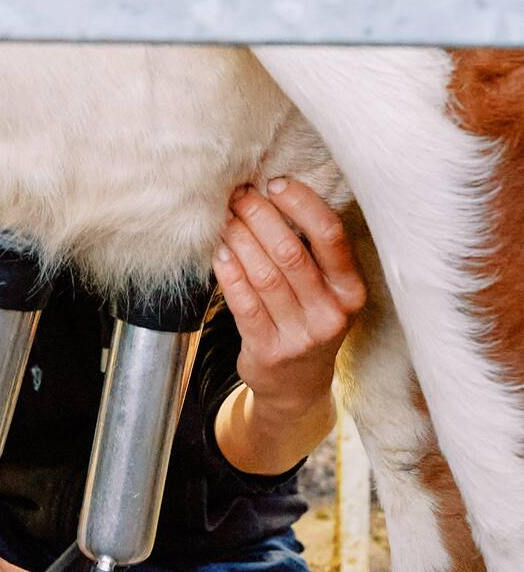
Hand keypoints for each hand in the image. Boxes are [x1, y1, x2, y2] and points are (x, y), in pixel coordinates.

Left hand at [213, 177, 365, 412]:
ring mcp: (300, 336)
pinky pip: (243, 303)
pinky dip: (229, 273)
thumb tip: (276, 193)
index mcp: (351, 291)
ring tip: (226, 218)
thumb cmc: (309, 322)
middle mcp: (330, 314)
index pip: (330, 236)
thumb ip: (312, 253)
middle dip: (260, 217)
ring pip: (263, 275)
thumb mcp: (326, 292)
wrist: (297, 387)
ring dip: (240, 240)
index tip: (276, 184)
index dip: (301, 204)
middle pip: (290, 253)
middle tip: (240, 196)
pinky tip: (220, 252)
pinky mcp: (269, 351)